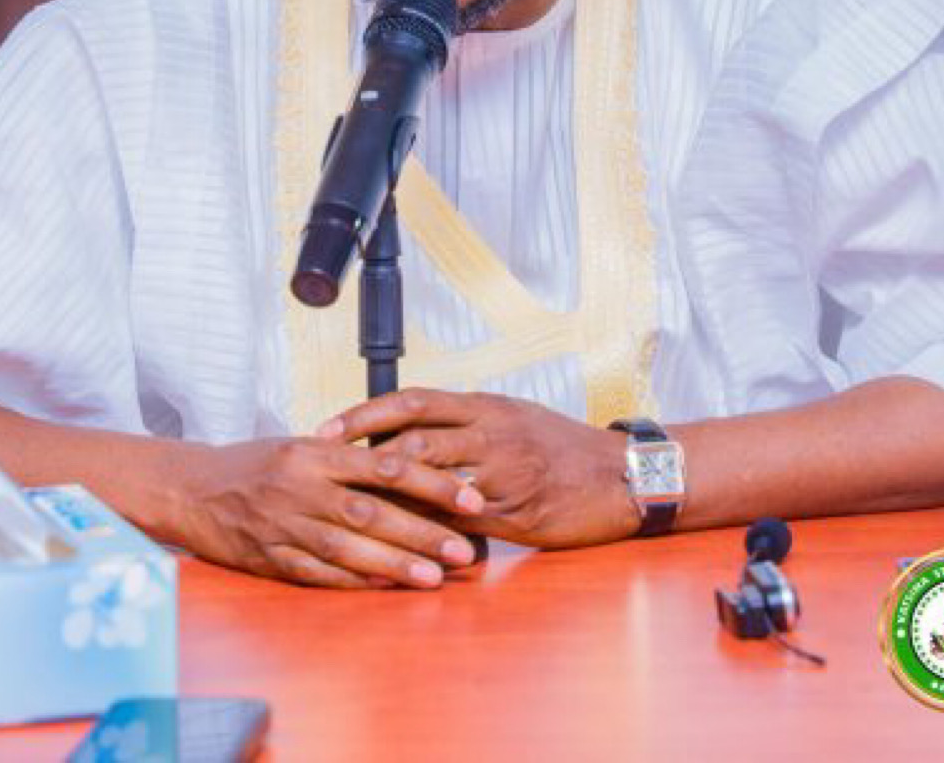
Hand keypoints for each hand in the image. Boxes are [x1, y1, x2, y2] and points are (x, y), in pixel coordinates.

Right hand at [168, 436, 484, 588]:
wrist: (189, 487)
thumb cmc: (254, 464)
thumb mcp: (300, 447)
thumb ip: (348, 460)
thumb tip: (411, 471)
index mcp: (315, 453)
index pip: (387, 465)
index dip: (434, 484)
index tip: (471, 498)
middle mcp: (302, 487)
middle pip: (374, 511)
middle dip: (424, 532)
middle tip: (465, 549)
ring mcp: (284, 524)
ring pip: (348, 546)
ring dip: (395, 564)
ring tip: (434, 576)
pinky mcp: (268, 556)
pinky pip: (316, 572)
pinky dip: (353, 582)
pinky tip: (384, 589)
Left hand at [318, 389, 639, 549]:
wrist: (622, 476)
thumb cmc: (564, 447)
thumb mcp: (513, 418)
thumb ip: (466, 423)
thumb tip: (411, 429)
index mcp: (486, 407)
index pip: (413, 401)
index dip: (364, 413)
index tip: (326, 427)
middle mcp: (491, 434)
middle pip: (413, 438)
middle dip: (361, 455)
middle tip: (321, 470)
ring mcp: (503, 474)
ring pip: (431, 481)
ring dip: (388, 496)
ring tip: (349, 508)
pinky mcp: (516, 513)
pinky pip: (460, 522)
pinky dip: (427, 529)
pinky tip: (398, 541)